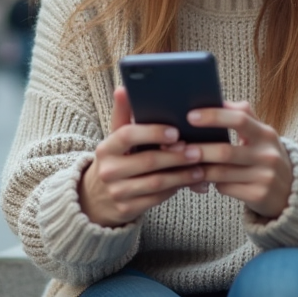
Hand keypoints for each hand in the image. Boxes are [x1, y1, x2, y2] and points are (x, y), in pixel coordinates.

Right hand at [79, 88, 207, 226]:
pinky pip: (158, 199)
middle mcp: (108, 171)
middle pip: (147, 162)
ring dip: (181, 175)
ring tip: (201, 166)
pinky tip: (191, 181)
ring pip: (156, 183)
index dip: (152, 132)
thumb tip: (123, 87)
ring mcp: (117, 192)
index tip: (175, 131)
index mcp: (105, 148)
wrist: (96, 198)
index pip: (127, 135)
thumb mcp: (115, 138)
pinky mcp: (127, 209)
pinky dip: (176, 189)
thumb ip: (123, 114)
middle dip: (175, 156)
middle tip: (198, 150)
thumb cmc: (116, 159)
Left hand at [187, 101, 294, 218]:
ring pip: (221, 173)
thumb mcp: (261, 135)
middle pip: (225, 151)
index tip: (190, 116)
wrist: (292, 192)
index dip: (213, 117)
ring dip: (199, 168)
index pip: (239, 119)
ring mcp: (265, 177)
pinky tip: (200, 179)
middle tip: (179, 148)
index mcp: (266, 134)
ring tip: (183, 164)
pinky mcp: (259, 196)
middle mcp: (268, 155)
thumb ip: (242, 116)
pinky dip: (210, 183)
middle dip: (200, 149)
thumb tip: (215, 99)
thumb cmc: (265, 156)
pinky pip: (225, 188)